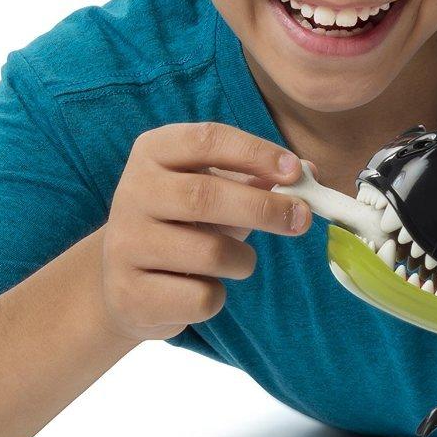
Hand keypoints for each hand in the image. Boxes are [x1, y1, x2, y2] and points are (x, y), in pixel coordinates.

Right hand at [99, 122, 315, 344]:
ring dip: (242, 261)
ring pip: (209, 253)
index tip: (295, 171)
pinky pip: (200, 297)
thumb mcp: (216, 190)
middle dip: (264, 208)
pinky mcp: (130, 294)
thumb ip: (260, 178)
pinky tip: (200, 288)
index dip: (255, 152)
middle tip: (302, 219)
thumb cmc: (185, 223)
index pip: (206, 139)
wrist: (126, 280)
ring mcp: (125, 244)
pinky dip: (217, 297)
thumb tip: (310, 173)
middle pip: (205, 196)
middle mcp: (132, 193)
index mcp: (154, 153)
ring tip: (235, 262)